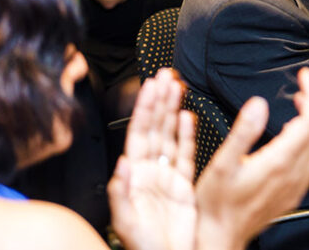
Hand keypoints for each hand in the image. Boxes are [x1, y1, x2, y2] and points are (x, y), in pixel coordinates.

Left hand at [109, 69, 196, 249]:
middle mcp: (149, 171)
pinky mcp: (184, 187)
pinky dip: (187, 136)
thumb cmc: (141, 246)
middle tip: (166, 76)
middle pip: (155, 127)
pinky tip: (188, 118)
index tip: (149, 86)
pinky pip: (186, 155)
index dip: (144, 108)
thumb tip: (123, 163)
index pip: (138, 132)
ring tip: (178, 87)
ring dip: (174, 111)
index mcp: (133, 175)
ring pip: (170, 135)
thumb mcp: (125, 221)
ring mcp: (167, 177)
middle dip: (160, 100)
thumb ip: (121, 192)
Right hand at [195, 67, 308, 249]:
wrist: (220, 236)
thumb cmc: (216, 205)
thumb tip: (258, 104)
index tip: (304, 76)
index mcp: (279, 163)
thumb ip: (243, 131)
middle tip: (305, 83)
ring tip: (302, 101)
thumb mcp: (222, 163)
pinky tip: (295, 132)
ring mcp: (296, 184)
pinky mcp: (293, 191)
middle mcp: (293, 174)